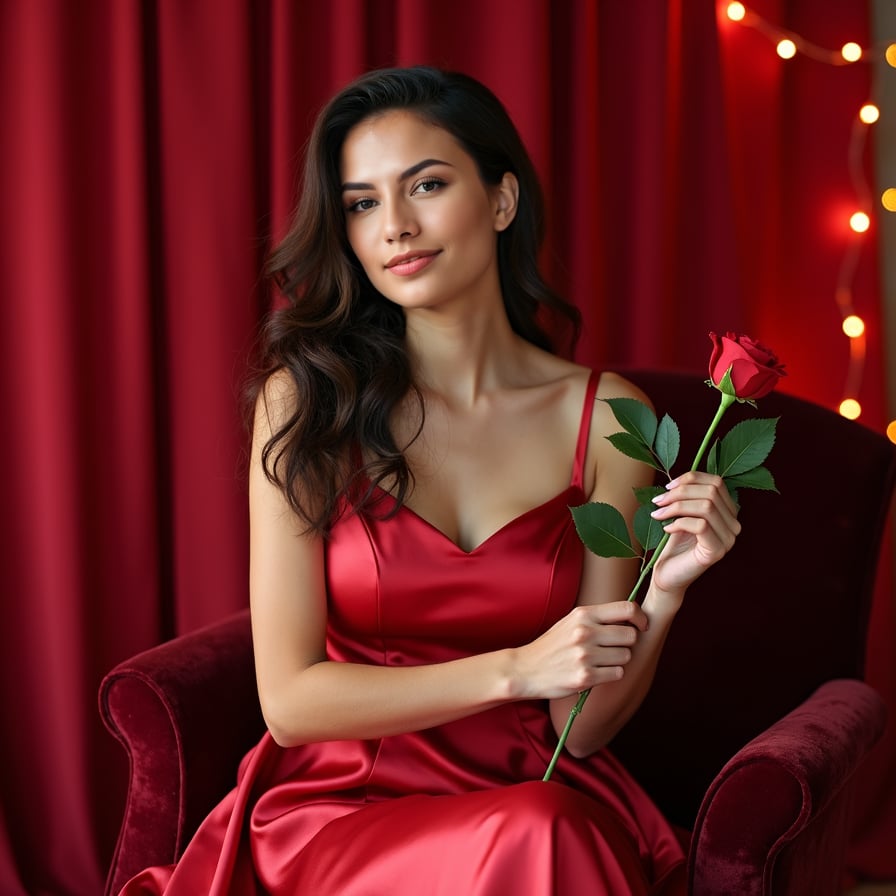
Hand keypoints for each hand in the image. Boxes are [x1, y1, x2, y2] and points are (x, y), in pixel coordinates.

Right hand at [510, 601, 648, 699]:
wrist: (526, 669)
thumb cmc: (553, 645)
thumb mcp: (571, 621)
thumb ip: (597, 617)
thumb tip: (631, 616)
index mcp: (583, 614)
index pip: (627, 608)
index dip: (641, 618)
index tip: (641, 626)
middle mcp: (585, 632)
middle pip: (631, 636)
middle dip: (626, 643)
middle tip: (612, 648)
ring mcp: (585, 655)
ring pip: (626, 656)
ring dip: (618, 661)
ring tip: (600, 661)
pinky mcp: (585, 676)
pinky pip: (617, 673)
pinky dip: (610, 674)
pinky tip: (595, 672)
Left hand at [647, 471, 740, 598]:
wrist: (668, 575)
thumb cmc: (674, 543)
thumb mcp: (681, 513)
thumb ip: (687, 496)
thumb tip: (677, 480)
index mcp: (728, 512)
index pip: (716, 482)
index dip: (690, 479)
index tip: (667, 487)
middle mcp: (733, 524)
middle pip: (711, 492)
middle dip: (680, 492)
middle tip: (658, 501)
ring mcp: (728, 539)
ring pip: (706, 507)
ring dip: (676, 506)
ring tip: (658, 514)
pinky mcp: (717, 551)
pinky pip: (700, 525)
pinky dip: (679, 523)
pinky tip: (667, 529)